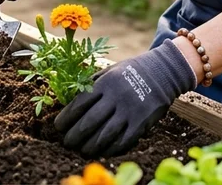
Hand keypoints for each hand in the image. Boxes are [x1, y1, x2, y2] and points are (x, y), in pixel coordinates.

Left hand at [55, 40, 196, 156]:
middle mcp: (116, 97)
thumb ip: (91, 85)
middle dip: (74, 136)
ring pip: (104, 135)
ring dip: (89, 146)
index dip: (66, 118)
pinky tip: (102, 151)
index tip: (59, 127)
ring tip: (82, 150)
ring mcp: (129, 111)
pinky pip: (123, 141)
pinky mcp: (141, 122)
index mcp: (105, 83)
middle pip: (89, 122)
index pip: (79, 104)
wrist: (162, 72)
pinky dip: (110, 149)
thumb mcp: (109, 71)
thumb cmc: (130, 72)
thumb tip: (69, 103)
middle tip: (67, 143)